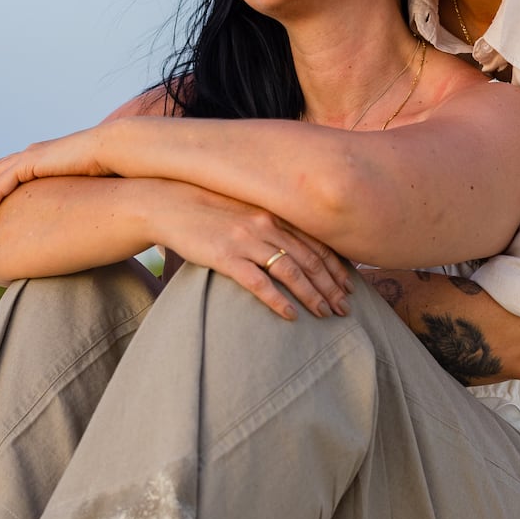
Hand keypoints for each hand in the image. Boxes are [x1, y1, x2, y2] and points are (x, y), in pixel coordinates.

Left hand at [0, 127, 111, 224]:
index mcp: (46, 158)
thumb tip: (84, 215)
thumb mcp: (88, 186)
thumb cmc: (112, 170)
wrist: (116, 151)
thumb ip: (78, 196)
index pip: (13, 172)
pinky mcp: (31, 163)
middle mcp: (34, 154)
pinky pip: (1, 183)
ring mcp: (31, 156)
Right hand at [153, 182, 352, 321]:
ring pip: (291, 271)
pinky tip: (291, 315)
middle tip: (345, 308)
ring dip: (312, 295)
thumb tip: (294, 242)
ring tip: (325, 314)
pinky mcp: (226, 256)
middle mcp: (267, 224)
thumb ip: (271, 221)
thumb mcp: (246, 207)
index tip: (350, 285)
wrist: (169, 203)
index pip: (317, 242)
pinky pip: (259, 283)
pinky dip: (278, 300)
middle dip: (331, 286)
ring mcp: (247, 240)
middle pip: (310, 259)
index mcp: (275, 212)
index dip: (336, 266)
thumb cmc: (209, 206)